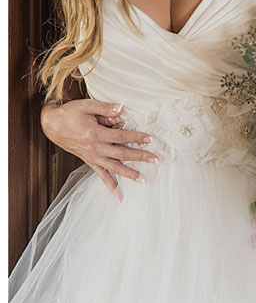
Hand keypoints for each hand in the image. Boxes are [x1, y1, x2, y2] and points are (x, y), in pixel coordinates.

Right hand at [40, 99, 157, 195]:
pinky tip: (119, 196)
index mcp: (95, 134)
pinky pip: (101, 176)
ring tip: (143, 179)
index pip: (121, 137)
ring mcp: (92, 157)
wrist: (52, 125)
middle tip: (155, 159)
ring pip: (114, 168)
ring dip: (129, 174)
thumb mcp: (86, 105)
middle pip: (121, 154)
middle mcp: (95, 149)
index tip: (150, 139)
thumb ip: (104, 108)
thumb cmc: (70, 114)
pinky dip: (110, 186)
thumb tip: (122, 109)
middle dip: (139, 157)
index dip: (136, 138)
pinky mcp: (89, 161)